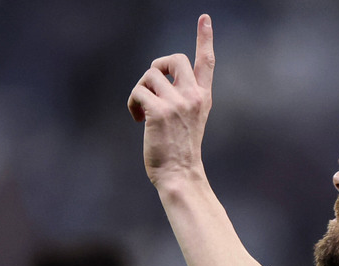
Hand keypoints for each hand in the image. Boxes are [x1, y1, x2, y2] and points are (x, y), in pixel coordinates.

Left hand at [127, 14, 215, 185]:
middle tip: (150, 85)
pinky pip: (138, 91)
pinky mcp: (159, 112)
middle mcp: (192, 96)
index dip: (205, 38)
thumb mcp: (189, 120)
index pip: (206, 62)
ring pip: (150, 76)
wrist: (180, 175)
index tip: (204, 18)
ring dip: (140, 91)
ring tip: (140, 112)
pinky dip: (132, 104)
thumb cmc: (180, 151)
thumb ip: (181, 98)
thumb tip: (156, 80)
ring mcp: (177, 103)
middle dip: (156, 66)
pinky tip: (137, 120)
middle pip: (173, 58)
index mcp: (202, 98)